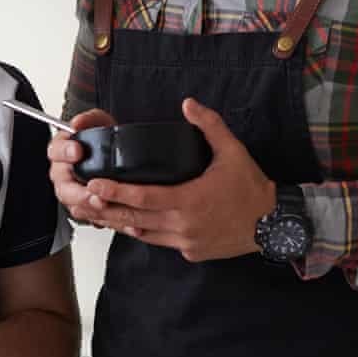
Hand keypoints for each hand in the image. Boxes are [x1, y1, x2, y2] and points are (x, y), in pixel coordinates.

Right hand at [46, 108, 115, 223]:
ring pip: (71, 201)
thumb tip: (78, 122)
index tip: (78, 151)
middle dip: (77, 187)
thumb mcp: (98, 122)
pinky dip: (95, 215)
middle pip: (61, 183)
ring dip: (86, 203)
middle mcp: (62, 172)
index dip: (65, 152)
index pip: (55, 151)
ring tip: (101, 202)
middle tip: (91, 186)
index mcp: (61, 150)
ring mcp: (70, 190)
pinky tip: (106, 212)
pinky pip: (83, 213)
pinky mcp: (81, 205)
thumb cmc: (102, 140)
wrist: (115, 157)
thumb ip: (88, 119)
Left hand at [81, 98, 275, 262]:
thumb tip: (188, 103)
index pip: (142, 197)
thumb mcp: (232, 151)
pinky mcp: (191, 253)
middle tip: (84, 198)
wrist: (273, 224)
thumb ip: (209, 125)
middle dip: (107, 209)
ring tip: (99, 212)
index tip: (95, 184)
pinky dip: (145, 233)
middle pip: (134, 220)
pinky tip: (132, 224)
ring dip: (121, 223)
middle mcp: (183, 226)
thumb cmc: (250, 187)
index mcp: (188, 201)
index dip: (116, 191)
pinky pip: (161, 243)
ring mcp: (186, 243)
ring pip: (144, 234)